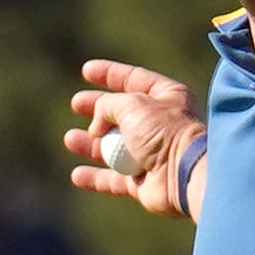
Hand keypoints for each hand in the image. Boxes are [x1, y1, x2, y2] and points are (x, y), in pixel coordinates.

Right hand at [64, 62, 201, 217]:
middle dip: (97, 109)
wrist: (184, 175)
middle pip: (122, 114)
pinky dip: (96, 178)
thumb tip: (96, 124)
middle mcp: (162, 125)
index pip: (135, 80)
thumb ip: (107, 104)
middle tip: (76, 104)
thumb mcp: (132, 104)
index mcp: (168, 97)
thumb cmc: (164, 132)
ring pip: (114, 149)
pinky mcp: (144, 184)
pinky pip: (114, 180)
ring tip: (70, 139)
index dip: (110, 74)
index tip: (86, 70)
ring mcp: (153, 155)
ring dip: (90, 145)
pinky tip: (77, 175)